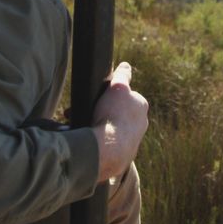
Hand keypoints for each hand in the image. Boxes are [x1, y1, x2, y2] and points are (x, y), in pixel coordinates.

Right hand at [91, 62, 148, 182]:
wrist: (107, 150)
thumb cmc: (112, 115)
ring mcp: (133, 142)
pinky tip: (87, 141)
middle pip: (115, 113)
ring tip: (80, 127)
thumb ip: (122, 76)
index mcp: (141, 107)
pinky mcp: (123, 157)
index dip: (106, 96)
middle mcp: (141, 125)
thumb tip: (126, 66)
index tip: (92, 99)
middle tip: (81, 113)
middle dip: (99, 111)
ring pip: (110, 129)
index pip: (123, 96)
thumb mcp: (116, 88)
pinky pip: (108, 145)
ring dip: (96, 126)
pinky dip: (98, 141)